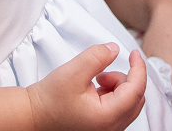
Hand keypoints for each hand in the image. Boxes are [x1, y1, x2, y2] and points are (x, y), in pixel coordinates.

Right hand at [27, 43, 145, 130]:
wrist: (33, 116)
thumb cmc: (50, 99)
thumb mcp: (74, 71)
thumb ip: (98, 56)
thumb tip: (115, 49)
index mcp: (108, 117)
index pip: (136, 90)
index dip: (138, 67)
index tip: (133, 52)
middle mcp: (111, 128)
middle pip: (136, 98)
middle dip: (124, 78)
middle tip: (101, 72)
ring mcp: (107, 130)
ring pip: (128, 103)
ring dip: (117, 86)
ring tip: (95, 81)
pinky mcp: (101, 128)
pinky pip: (118, 109)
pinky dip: (111, 95)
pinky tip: (93, 90)